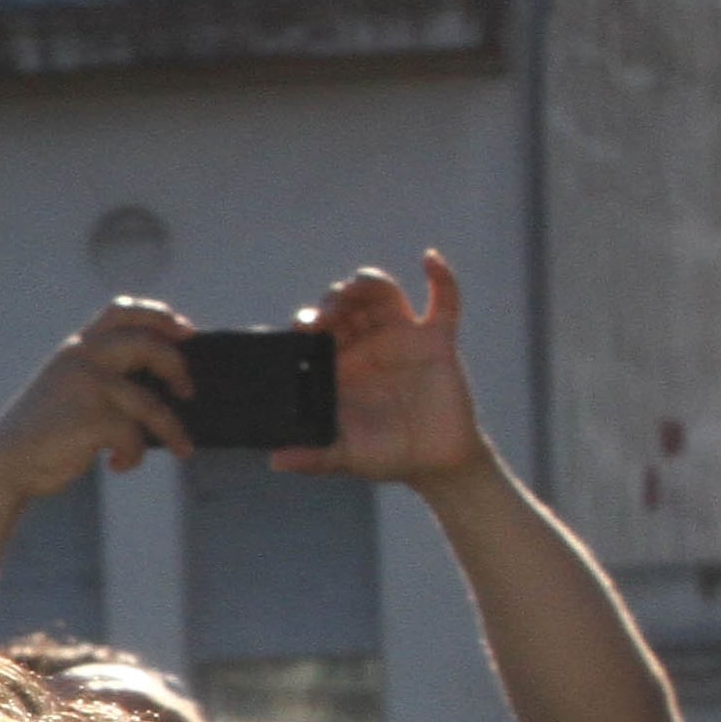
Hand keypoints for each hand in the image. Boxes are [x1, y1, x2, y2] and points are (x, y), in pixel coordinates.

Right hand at [0, 298, 195, 500]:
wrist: (3, 465)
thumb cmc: (42, 434)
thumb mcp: (67, 389)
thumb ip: (102, 375)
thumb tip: (163, 384)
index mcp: (76, 348)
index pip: (122, 311)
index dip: (160, 316)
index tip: (187, 332)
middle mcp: (82, 359)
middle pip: (148, 345)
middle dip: (176, 367)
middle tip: (187, 391)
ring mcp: (87, 387)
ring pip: (150, 404)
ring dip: (172, 430)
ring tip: (182, 448)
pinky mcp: (92, 420)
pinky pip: (133, 436)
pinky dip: (133, 455)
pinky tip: (119, 465)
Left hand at [277, 252, 490, 488]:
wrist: (435, 462)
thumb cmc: (385, 456)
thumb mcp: (345, 457)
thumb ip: (313, 457)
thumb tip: (275, 461)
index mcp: (339, 364)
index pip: (317, 330)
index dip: (309, 321)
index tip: (305, 328)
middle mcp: (367, 343)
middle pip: (346, 303)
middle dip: (334, 300)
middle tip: (328, 314)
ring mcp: (403, 337)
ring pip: (383, 294)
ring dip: (368, 284)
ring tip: (357, 288)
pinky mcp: (438, 339)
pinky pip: (445, 300)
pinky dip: (441, 277)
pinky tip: (429, 259)